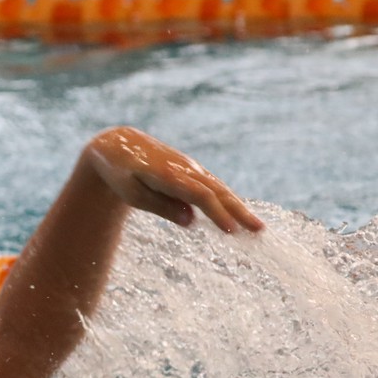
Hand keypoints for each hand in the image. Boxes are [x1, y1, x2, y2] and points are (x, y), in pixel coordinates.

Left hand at [83, 126, 263, 234]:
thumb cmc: (122, 175)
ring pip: (220, 188)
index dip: (217, 213)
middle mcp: (185, 168)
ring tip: (256, 226)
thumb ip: (162, 207)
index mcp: (169, 175)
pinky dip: (228, 199)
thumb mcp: (133, 194)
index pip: (200, 195)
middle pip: (218, 191)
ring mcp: (191, 167)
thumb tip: (192, 221)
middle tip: (258, 230)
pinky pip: (214, 185)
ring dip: (239, 207)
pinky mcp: (192, 169)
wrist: (119, 146)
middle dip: (239, 211)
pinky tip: (239, 214)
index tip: (231, 231)